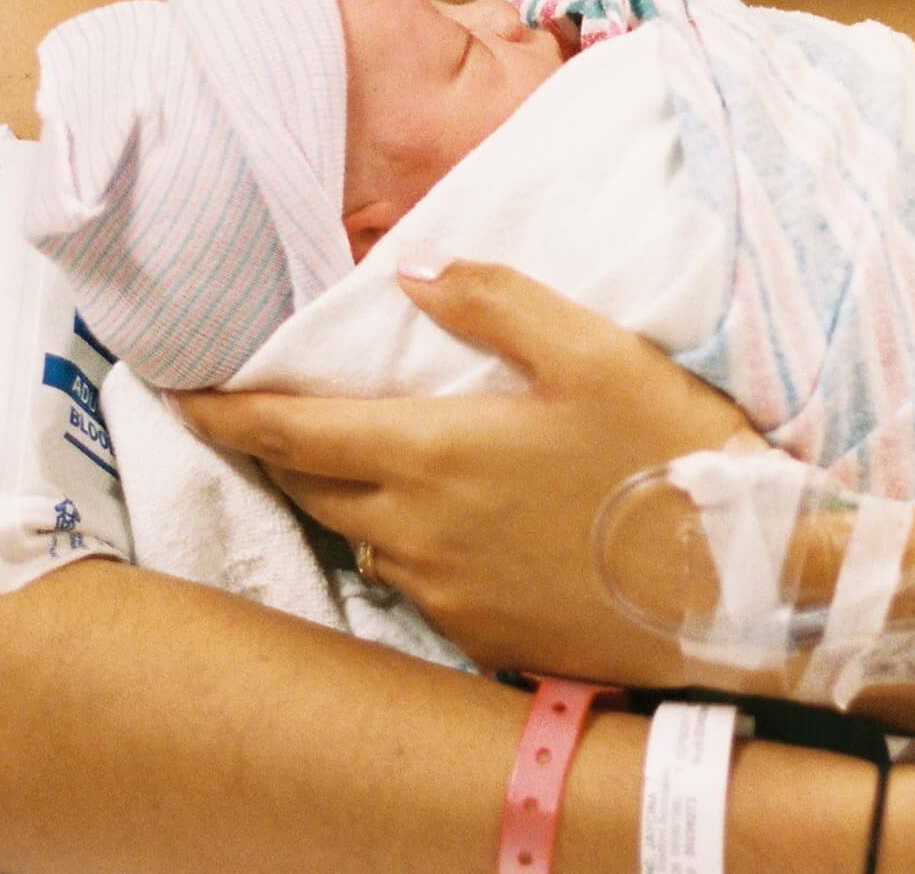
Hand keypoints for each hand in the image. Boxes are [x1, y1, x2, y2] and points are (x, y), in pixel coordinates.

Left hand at [168, 258, 754, 684]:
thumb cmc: (669, 458)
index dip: (222, 407)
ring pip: (359, 535)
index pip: (287, 430)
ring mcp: (447, 594)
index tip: (175, 386)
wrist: (739, 588)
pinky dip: (403, 543)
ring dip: (342, 493)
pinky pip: (412, 583)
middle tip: (259, 410)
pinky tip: (441, 520)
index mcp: (430, 456)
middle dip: (274, 444)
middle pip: (309, 484)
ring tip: (354, 455)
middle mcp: (417, 533)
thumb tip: (417, 277)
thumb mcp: (594, 351)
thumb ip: (497, 304)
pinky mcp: (482, 637)